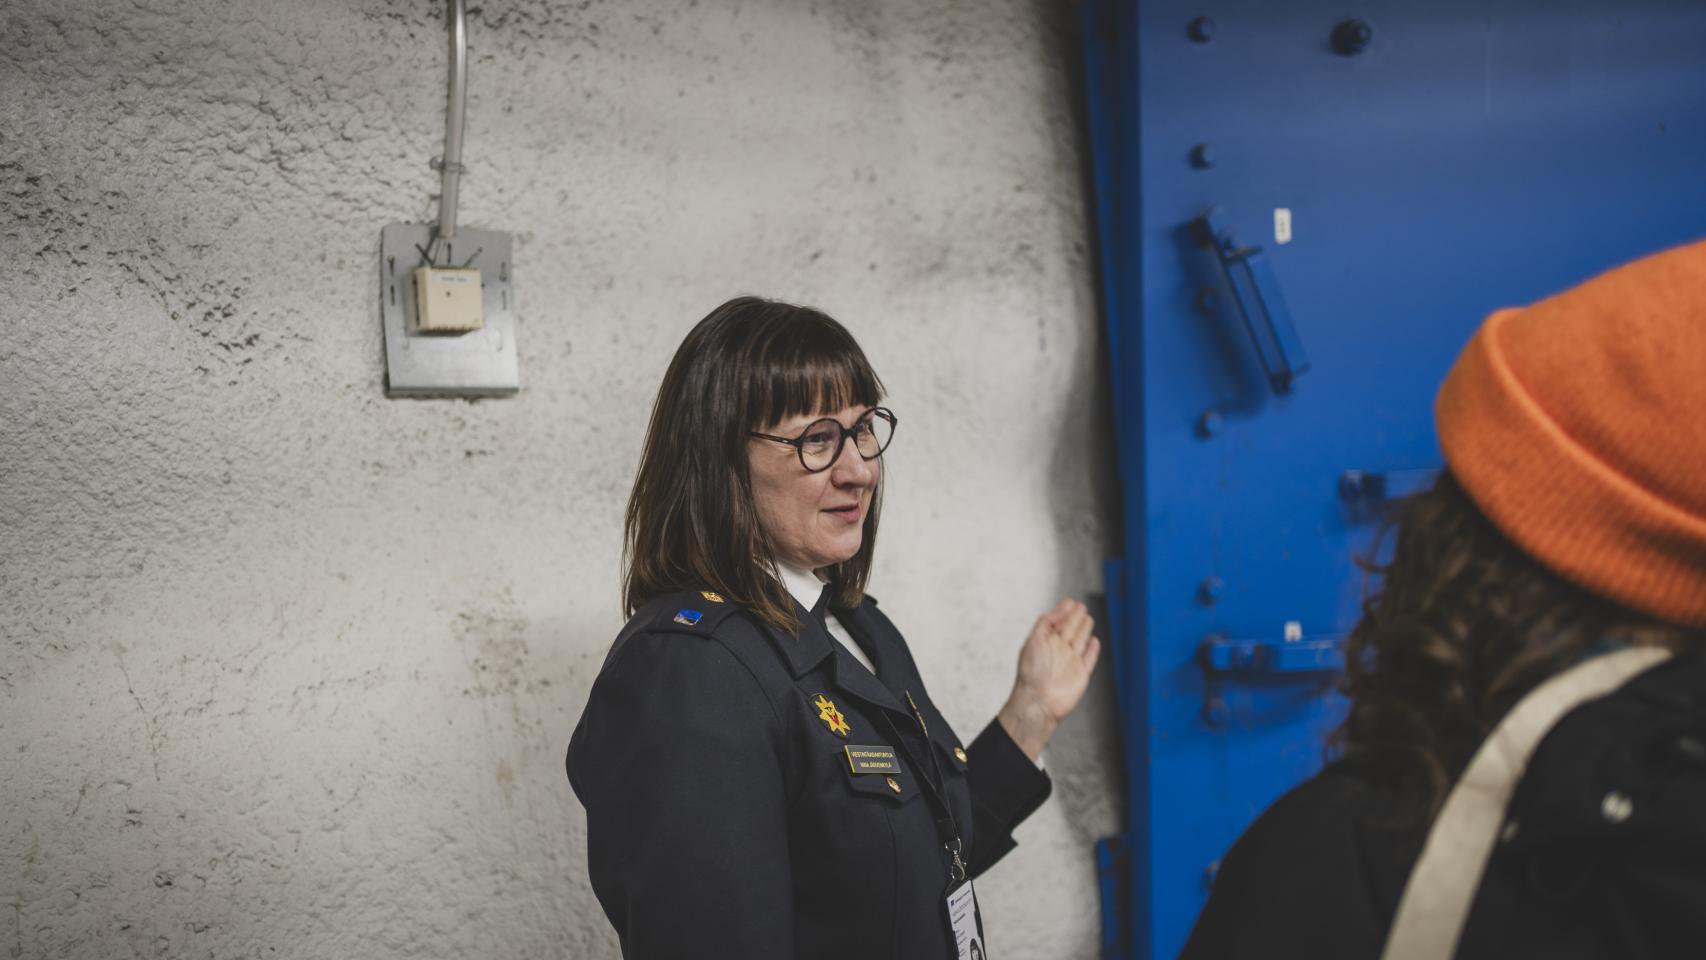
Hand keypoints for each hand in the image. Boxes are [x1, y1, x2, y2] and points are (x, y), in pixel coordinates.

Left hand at [997, 598, 1100, 761]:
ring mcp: (1070, 663)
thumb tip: (1058, 610)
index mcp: (1045, 643)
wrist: (1039, 700)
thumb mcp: (1035, 640)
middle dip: (1075, 617)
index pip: (1055, 623)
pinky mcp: (1082, 675)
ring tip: (1088, 617)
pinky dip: (1092, 650)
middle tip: (1081, 606)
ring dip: (1084, 629)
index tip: (1070, 601)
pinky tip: (1094, 641)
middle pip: (1069, 630)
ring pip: (1079, 642)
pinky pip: (1089, 659)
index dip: (1063, 611)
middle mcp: (1058, 651)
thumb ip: (1046, 623)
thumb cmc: (1032, 672)